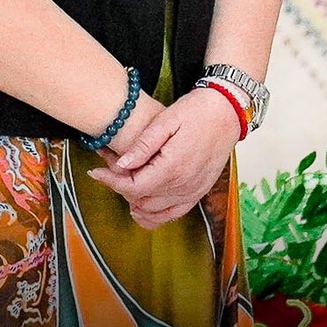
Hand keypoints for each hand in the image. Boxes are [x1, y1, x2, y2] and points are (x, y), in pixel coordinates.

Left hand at [90, 87, 240, 228]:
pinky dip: (156, 215)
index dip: (110, 182)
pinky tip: (144, 206)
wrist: (230, 111)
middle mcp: (184, 184)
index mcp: (173, 167)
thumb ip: (143, 145)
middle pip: (140, 200)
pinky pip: (174, 213)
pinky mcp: (201, 190)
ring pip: (154, 212)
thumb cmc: (199, 111)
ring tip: (125, 186)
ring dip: (136, 203)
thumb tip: (120, 165)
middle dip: (121, 188)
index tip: (96, 172)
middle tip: (112, 171)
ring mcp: (194, 190)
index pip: (132, 187)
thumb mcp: (167, 120)